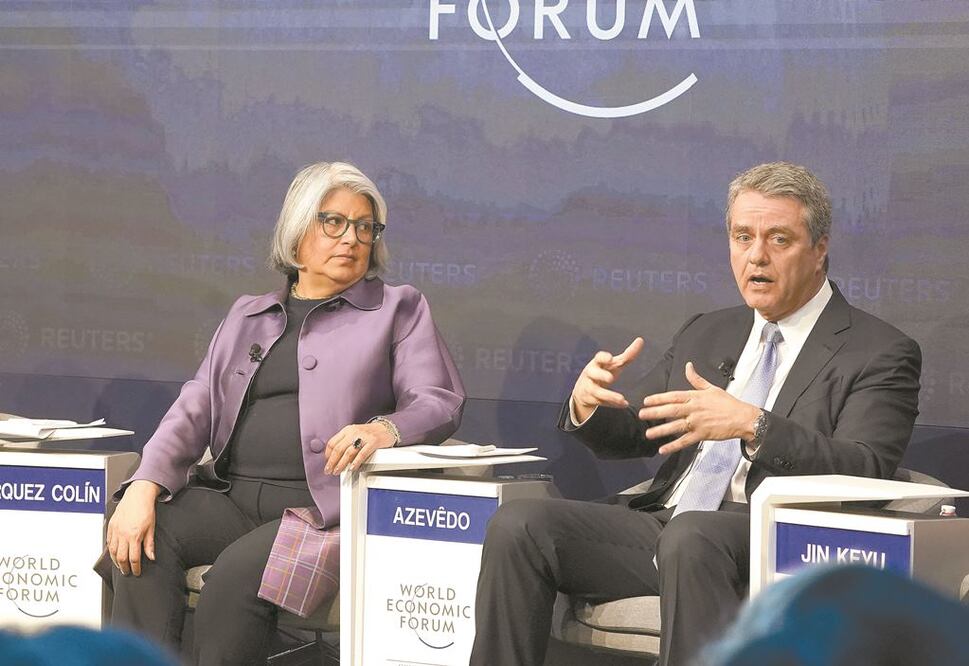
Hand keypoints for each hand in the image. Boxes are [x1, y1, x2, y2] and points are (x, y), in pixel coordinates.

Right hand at [106, 480, 160, 576]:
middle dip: (124, 568)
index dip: (135, 568)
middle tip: (127, 572)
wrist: (137, 496)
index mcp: (134, 536)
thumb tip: (151, 557)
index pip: (133, 558)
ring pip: (112, 552)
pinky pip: (108, 542)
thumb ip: (149, 544)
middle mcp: (123, 535)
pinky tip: (114, 554)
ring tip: (120, 566)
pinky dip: (110, 551)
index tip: (137, 572)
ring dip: (116, 561)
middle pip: (121, 558)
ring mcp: (115, 531)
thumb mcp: (151, 528)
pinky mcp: (111, 526)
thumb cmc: (146, 510)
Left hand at [324, 422, 396, 474]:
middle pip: (338, 449)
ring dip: (341, 464)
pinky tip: (352, 468)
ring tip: (337, 471)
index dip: (327, 454)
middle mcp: (354, 432)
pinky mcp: (373, 442)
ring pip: (348, 452)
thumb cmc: (369, 434)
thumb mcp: (354, 434)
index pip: (332, 442)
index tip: (327, 463)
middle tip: (329, 470)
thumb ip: (345, 443)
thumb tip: (335, 458)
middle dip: (332, 462)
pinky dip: (356, 462)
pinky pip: (362, 454)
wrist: (386, 428)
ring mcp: (364, 437)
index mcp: (347, 430)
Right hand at [571, 337, 644, 422]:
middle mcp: (591, 374)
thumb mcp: (614, 364)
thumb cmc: (602, 372)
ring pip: (597, 392)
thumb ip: (628, 354)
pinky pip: (602, 402)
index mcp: (597, 363)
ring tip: (621, 398)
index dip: (603, 358)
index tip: (610, 358)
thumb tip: (641, 340)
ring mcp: (590, 387)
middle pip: (593, 373)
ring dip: (609, 395)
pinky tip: (624, 404)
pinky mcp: (591, 399)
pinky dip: (612, 404)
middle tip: (610, 378)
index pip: (598, 358)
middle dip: (601, 375)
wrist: (583, 390)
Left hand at [638, 362, 760, 454]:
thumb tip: (688, 366)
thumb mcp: (711, 388)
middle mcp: (694, 409)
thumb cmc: (728, 403)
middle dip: (655, 413)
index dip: (658, 398)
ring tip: (648, 434)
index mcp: (695, 397)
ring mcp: (697, 422)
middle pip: (671, 410)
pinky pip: (685, 441)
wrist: (743, 417)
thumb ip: (696, 379)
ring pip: (675, 426)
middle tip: (641, 415)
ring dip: (661, 430)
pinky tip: (663, 449)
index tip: (646, 401)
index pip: (673, 396)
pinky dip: (673, 446)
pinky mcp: (702, 434)